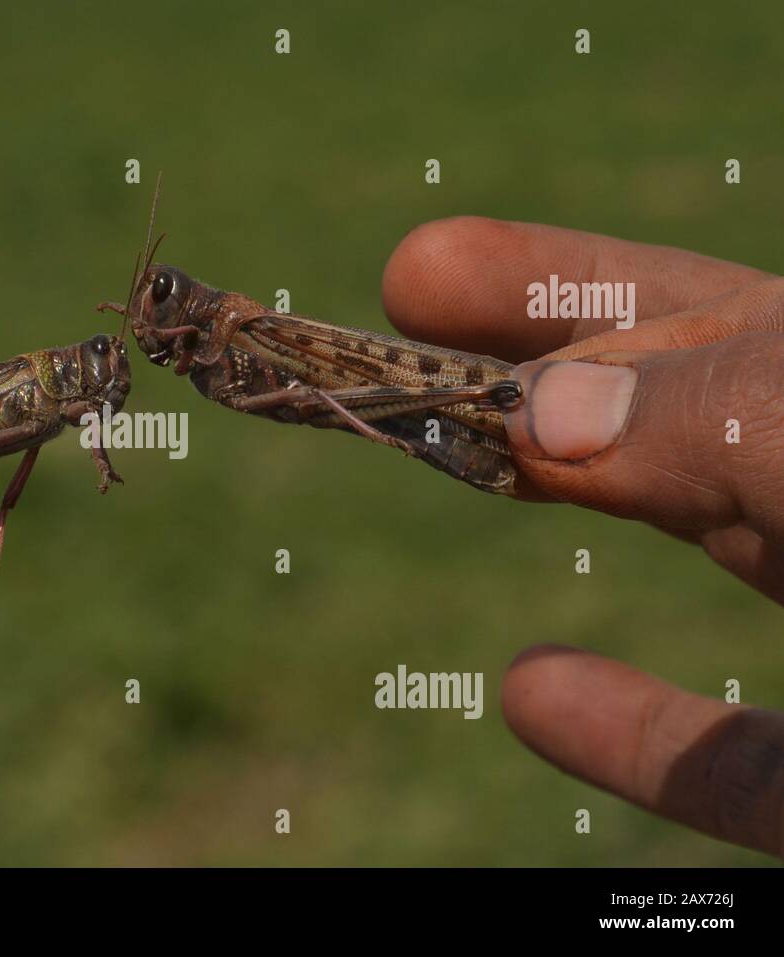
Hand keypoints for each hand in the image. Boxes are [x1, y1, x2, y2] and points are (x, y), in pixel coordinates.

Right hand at [383, 216, 783, 856]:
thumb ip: (729, 419)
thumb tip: (546, 409)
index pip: (702, 315)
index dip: (554, 282)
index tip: (418, 269)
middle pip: (680, 420)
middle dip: (528, 371)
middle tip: (388, 332)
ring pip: (720, 555)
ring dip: (568, 515)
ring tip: (447, 462)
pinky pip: (737, 767)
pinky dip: (635, 734)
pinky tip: (532, 692)